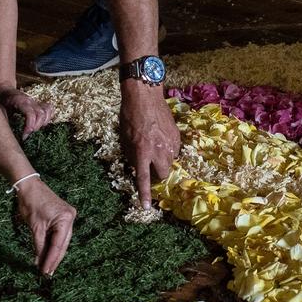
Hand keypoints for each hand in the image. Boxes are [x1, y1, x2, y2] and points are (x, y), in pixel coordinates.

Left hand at [0, 85, 53, 133]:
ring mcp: (35, 102)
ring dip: (43, 123)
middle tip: (26, 135)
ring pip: (46, 111)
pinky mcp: (38, 104)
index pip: (30, 113)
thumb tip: (6, 134)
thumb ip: (3, 120)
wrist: (4, 91)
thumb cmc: (1, 101)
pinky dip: (47, 117)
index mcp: (20, 101)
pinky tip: (41, 125)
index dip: (30, 126)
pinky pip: (48, 109)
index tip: (24, 136)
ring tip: (33, 130)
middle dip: (36, 127)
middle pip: (40, 114)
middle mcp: (30, 101)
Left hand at [14, 176, 74, 274]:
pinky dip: (51, 244)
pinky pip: (58, 235)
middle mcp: (70, 219)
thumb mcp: (34, 227)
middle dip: (54, 259)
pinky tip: (46, 254)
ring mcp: (67, 218)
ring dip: (53, 253)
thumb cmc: (31, 202)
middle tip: (46, 273)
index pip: (58, 245)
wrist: (29, 186)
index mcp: (65, 219)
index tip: (45, 271)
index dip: (51, 259)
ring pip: (61, 241)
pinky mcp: (62, 218)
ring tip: (46, 266)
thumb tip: (39, 261)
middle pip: (62, 244)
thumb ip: (38, 245)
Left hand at [120, 84, 180, 209]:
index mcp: (142, 151)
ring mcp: (170, 143)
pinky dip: (168, 149)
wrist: (145, 94)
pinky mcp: (177, 136)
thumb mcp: (124, 137)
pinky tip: (160, 138)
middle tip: (150, 166)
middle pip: (163, 174)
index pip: (144, 178)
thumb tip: (137, 166)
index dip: (144, 194)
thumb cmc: (129, 115)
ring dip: (163, 161)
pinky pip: (174, 150)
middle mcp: (158, 150)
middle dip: (158, 174)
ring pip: (170, 162)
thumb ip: (132, 154)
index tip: (146, 207)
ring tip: (154, 147)